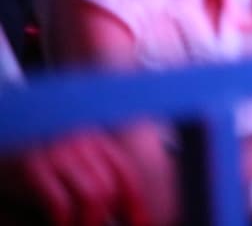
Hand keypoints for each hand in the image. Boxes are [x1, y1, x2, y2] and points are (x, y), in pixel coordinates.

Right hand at [2, 132, 149, 225]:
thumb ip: (90, 177)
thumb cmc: (32, 159)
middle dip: (114, 218)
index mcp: (94, 141)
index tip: (142, 225)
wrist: (0, 131)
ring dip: (91, 223)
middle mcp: (81, 143)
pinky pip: (59, 203)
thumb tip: (114, 213)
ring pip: (93, 196)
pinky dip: (64, 224)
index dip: (137, 204)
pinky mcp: (32, 168)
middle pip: (112, 187)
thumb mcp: (66, 160)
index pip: (125, 175)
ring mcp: (57, 153)